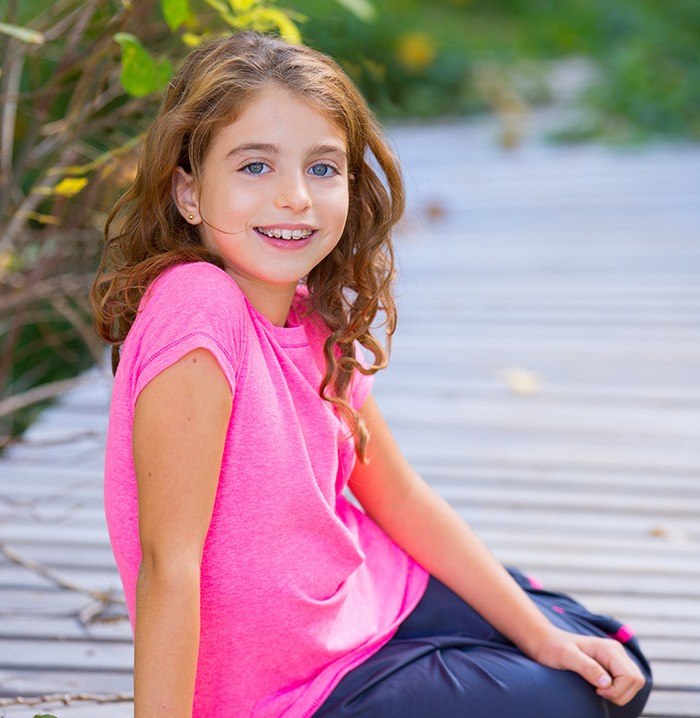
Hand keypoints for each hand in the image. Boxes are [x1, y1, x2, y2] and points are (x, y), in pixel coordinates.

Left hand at [527, 627, 646, 706]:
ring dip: (620, 693)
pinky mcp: (613, 664)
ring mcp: (616, 657)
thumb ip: (586, 667)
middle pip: (636, 681)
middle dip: (620, 693)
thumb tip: (607, 683)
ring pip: (635, 683)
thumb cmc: (553, 648)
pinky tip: (601, 688)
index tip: (597, 690)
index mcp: (608, 648)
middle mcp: (616, 651)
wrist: (546, 641)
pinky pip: (628, 682)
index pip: (630, 677)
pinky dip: (618, 691)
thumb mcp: (566, 657)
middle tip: (597, 692)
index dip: (617, 690)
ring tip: (598, 690)